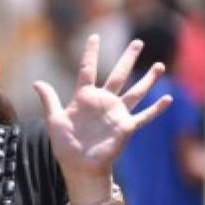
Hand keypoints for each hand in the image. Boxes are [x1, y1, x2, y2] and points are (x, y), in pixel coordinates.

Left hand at [34, 34, 171, 197]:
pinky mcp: (126, 127)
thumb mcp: (54, 120)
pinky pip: (144, 116)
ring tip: (159, 65)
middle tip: (138, 42)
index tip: (94, 37)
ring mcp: (116, 114)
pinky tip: (168, 99)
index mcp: (84, 97)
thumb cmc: (65, 145)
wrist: (79, 166)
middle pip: (118, 75)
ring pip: (136, 92)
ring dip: (148, 79)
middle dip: (128, 58)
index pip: (88, 69)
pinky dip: (156, 109)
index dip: (91, 53)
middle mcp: (103, 102)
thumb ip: (49, 100)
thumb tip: (36, 82)